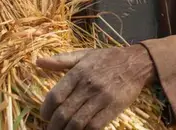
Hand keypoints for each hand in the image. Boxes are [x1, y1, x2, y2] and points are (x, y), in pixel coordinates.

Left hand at [36, 45, 156, 129]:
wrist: (137, 62)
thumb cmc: (108, 58)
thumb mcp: (85, 54)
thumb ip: (61, 60)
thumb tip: (38, 62)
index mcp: (78, 72)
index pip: (55, 96)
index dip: (45, 110)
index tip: (44, 115)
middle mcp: (88, 86)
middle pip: (63, 113)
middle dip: (53, 126)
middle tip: (51, 129)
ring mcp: (101, 98)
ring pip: (77, 123)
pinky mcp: (113, 108)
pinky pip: (94, 126)